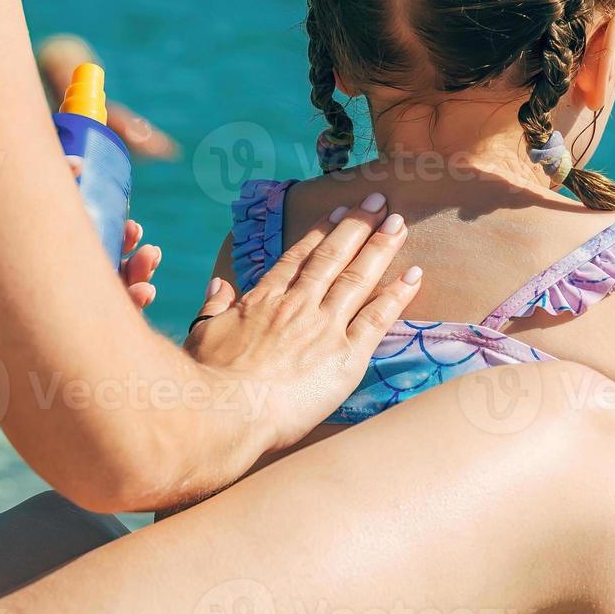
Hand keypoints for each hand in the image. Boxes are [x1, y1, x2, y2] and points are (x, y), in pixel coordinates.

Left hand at [0, 191, 161, 349]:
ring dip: (130, 297)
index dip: (119, 240)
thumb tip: (78, 161)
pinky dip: (100, 338)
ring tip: (146, 282)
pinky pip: (64, 348)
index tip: (137, 228)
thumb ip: (31, 181)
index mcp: (36, 255)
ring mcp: (29, 317)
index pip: (89, 249)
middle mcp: (37, 287)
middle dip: (134, 266)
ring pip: (93, 315)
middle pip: (99, 281)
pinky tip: (123, 318)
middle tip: (148, 251)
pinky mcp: (9, 347)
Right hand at [183, 195, 420, 451]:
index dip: (321, 232)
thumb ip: (212, 306)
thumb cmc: (208, 381)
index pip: (298, 258)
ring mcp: (325, 326)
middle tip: (379, 201)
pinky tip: (414, 275)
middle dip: (359, 226)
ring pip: (359, 277)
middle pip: (334, 257)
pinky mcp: (347, 355)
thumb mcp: (200, 335)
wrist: (227, 412)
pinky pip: (378, 318)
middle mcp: (299, 305)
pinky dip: (398, 294)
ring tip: (399, 223)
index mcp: (264, 299)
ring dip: (381, 247)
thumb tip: (219, 283)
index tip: (338, 212)